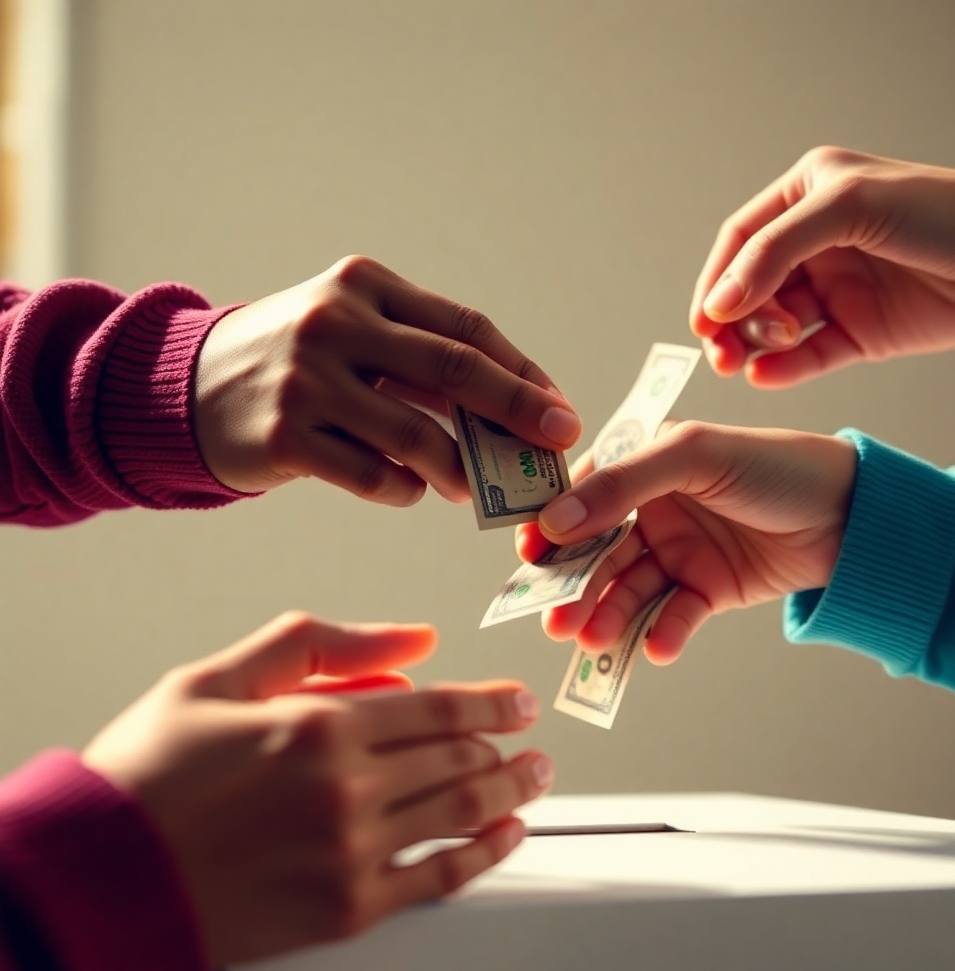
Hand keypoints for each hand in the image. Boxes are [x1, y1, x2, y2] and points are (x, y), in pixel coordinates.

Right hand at [83, 612, 551, 965]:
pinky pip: (437, 880)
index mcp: (321, 725)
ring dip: (510, 793)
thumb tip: (413, 638)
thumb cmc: (151, 771)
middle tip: (531, 739)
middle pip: (457, 758)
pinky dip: (484, 857)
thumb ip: (319, 645)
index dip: (491, 702)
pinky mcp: (344, 910)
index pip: (437, 707)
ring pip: (459, 813)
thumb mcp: (221, 676)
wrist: (100, 877)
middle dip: (505, 745)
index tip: (520, 701)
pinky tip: (507, 839)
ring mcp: (351, 854)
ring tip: (535, 779)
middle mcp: (347, 789)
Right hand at [194, 255, 581, 502]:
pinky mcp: (286, 437)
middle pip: (455, 370)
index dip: (521, 373)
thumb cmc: (294, 363)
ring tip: (470, 487)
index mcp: (364, 286)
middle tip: (558, 445)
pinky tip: (409, 491)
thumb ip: (418, 363)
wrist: (185, 388)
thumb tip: (509, 416)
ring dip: (460, 469)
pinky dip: (405, 491)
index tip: (559, 411)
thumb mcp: (351, 335)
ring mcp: (309, 380)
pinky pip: (374, 476)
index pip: (466, 328)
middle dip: (518, 411)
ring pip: (418, 434)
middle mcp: (337, 323)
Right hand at [516, 422, 856, 663]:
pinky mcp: (705, 589)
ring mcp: (678, 552)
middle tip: (553, 619)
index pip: (582, 496)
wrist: (852, 514)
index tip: (527, 556)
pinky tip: (658, 647)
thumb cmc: (774, 465)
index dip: (551, 526)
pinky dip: (663, 632)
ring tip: (593, 641)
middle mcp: (652, 509)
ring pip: (629, 590)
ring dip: (609, 616)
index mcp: (643, 464)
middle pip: (599, 553)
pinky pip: (673, 614)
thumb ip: (623, 484)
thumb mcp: (694, 456)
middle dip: (575, 587)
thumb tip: (554, 520)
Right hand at [689, 147, 954, 386]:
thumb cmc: (947, 212)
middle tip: (723, 351)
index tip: (703, 321)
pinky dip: (782, 370)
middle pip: (749, 288)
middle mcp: (815, 244)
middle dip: (731, 321)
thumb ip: (774, 250)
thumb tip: (718, 301)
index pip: (740, 241)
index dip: (715, 281)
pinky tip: (767, 376)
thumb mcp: (848, 208)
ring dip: (754, 345)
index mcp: (808, 197)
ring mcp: (836, 290)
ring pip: (772, 326)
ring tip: (759, 356)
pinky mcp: (856, 333)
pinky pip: (805, 358)